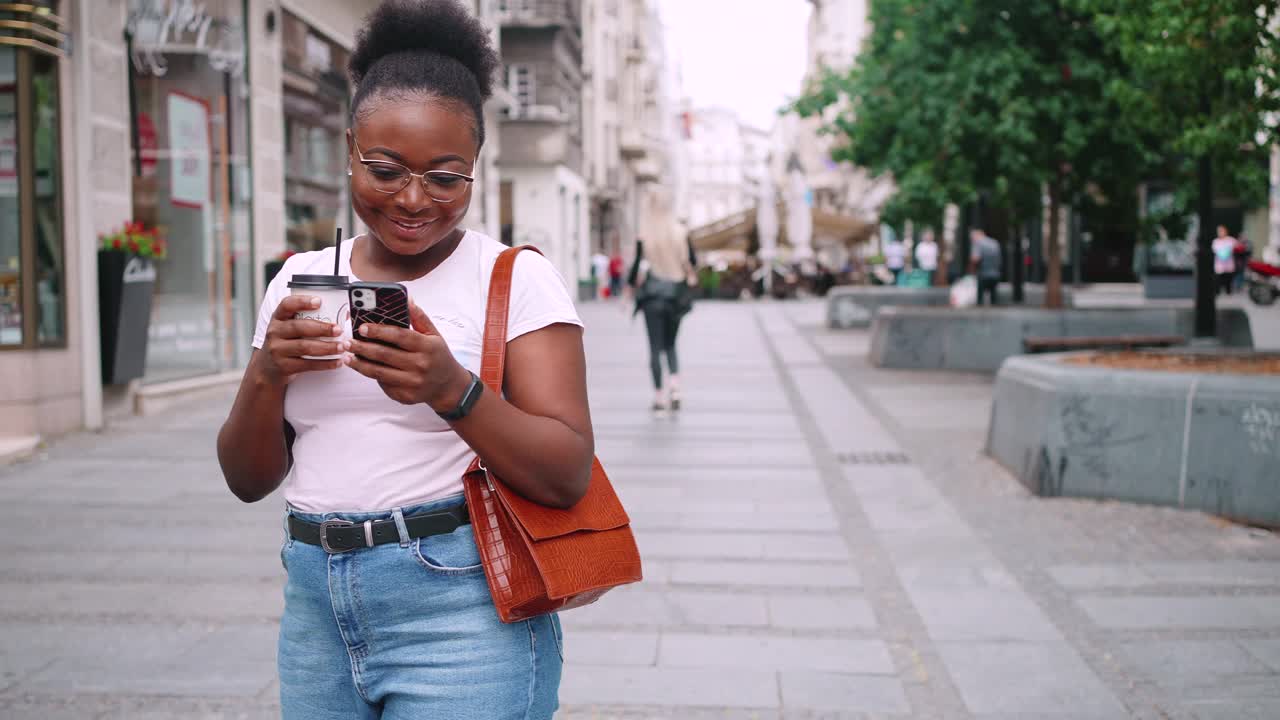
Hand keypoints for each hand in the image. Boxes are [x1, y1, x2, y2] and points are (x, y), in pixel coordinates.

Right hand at [257, 295, 348, 385]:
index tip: (319, 301)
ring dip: (326, 347)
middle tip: (339, 330)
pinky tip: (338, 362)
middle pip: (299, 327)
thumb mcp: (290, 329)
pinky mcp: (283, 366)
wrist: (267, 369)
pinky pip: (307, 364)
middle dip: (322, 328)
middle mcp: (275, 332)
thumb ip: (309, 320)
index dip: (302, 302)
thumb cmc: (287, 343)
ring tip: (342, 347)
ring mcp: (277, 350)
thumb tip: (344, 314)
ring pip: (304, 347)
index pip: (286, 305)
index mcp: (278, 318)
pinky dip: (325, 364)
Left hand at [347, 300, 470, 409]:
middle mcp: (420, 365)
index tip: (362, 327)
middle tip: (348, 341)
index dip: (379, 331)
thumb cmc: (438, 356)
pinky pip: (383, 384)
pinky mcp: (405, 395)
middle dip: (362, 347)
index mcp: (427, 347)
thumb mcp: (434, 334)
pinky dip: (371, 375)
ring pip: (379, 372)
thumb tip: (406, 298)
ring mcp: (412, 382)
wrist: (448, 386)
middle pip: (385, 355)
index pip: (399, 336)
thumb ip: (418, 317)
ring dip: (360, 363)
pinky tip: (362, 367)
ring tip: (348, 355)